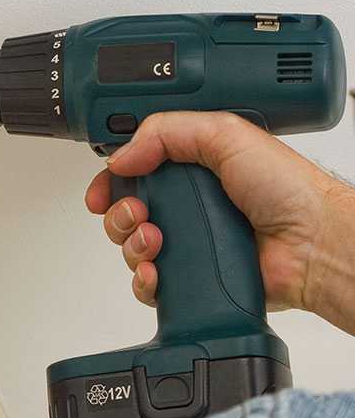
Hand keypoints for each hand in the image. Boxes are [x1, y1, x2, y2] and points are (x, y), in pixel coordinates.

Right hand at [85, 112, 354, 330]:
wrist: (312, 242)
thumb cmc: (287, 189)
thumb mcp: (225, 134)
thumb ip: (166, 132)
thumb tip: (121, 157)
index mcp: (192, 168)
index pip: (134, 171)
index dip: (113, 181)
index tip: (104, 190)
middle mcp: (187, 206)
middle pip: (125, 211)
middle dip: (119, 214)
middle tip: (138, 213)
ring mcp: (188, 244)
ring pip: (131, 248)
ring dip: (132, 244)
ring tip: (155, 240)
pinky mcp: (191, 279)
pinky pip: (148, 286)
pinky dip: (143, 281)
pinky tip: (156, 271)